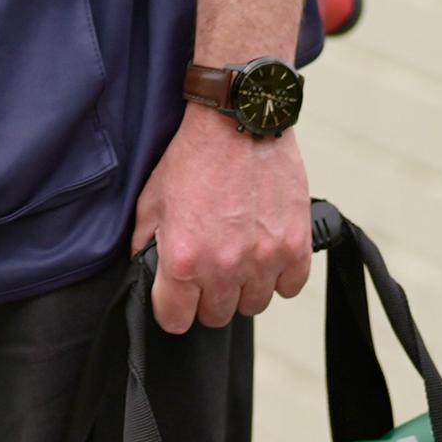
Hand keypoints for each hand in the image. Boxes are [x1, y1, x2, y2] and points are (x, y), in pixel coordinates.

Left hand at [132, 108, 310, 330]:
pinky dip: (280, 276)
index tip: (176, 296)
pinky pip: (290, 287)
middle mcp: (225, 266)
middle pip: (216, 317)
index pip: (176, 321)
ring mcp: (264, 258)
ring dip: (244, 288)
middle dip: (207, 298)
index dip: (172, 309)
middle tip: (207, 270)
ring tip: (238, 258)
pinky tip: (266, 254)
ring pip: (254, 305)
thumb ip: (145, 246)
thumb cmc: (194, 157)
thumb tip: (146, 272)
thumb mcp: (151, 201)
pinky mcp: (296, 245)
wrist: (238, 120)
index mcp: (184, 259)